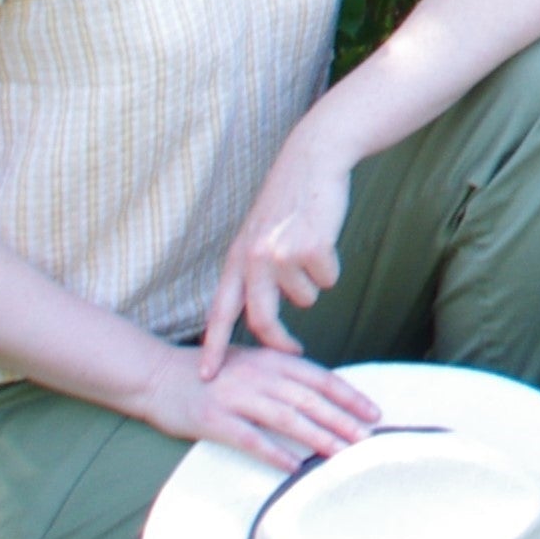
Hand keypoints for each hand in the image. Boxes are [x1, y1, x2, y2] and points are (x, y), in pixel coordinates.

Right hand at [141, 342, 379, 471]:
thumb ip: (283, 372)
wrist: (156, 375)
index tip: (374, 412)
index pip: (321, 378)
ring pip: (286, 419)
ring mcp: (236, 397)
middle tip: (367, 438)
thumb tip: (321, 390)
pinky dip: (274, 453)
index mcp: (271, 360)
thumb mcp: (250, 361)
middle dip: (342, 420)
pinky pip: (251, 439)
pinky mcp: (214, 420)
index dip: (349, 395)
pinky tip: (294, 467)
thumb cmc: (210, 372)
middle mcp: (258, 376)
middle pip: (310, 400)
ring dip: (317, 437)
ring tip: (341, 453)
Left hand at [202, 126, 358, 368]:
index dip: (212, 346)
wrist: (312, 162)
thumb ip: (252, 271)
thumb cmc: (288, 202)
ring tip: (310, 248)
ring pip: (306, 297)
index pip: (219, 312)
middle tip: (294, 351)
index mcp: (236, 259)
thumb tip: (258, 316)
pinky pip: (329, 280)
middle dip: (280, 343)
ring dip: (314, 281)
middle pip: (263, 320)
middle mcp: (253, 259)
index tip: (207, 376)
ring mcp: (282, 253)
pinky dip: (332, 267)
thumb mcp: (257, 235)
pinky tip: (324, 238)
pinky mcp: (311, 248)